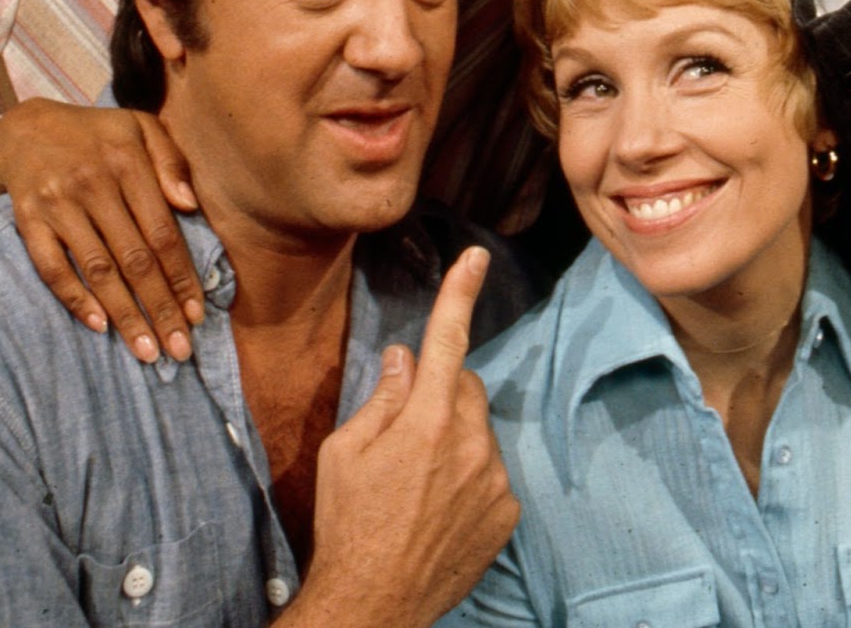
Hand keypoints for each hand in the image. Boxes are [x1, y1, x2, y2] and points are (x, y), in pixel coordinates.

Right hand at [0, 99, 203, 362]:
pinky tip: (99, 326)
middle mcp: (93, 182)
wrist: (25, 129)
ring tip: (146, 351)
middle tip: (179, 349)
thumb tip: (190, 204)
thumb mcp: (140, 127)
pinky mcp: (28, 220)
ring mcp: (58, 203)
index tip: (197, 314)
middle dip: (160, 308)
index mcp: (127, 159)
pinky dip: (75, 298)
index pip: (162, 230)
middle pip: (134, 258)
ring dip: (125, 314)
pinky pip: (52, 268)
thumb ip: (170, 160)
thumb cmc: (97, 134)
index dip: (181, 276)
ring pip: (98, 269)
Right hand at [285, 247, 518, 627]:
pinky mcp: (507, 513)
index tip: (476, 256)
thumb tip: (406, 357)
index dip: (460, 293)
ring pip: (479, 430)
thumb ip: (382, 397)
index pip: (446, 340)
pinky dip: (469, 476)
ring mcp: (494, 481)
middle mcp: (469, 444)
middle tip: (405, 433)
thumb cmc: (347, 523)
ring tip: (418, 483)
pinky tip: (437, 507)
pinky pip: (491, 471)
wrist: (373, 605)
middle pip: (464, 386)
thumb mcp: (344, 451)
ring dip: (455, 438)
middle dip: (440, 394)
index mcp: (425, 421)